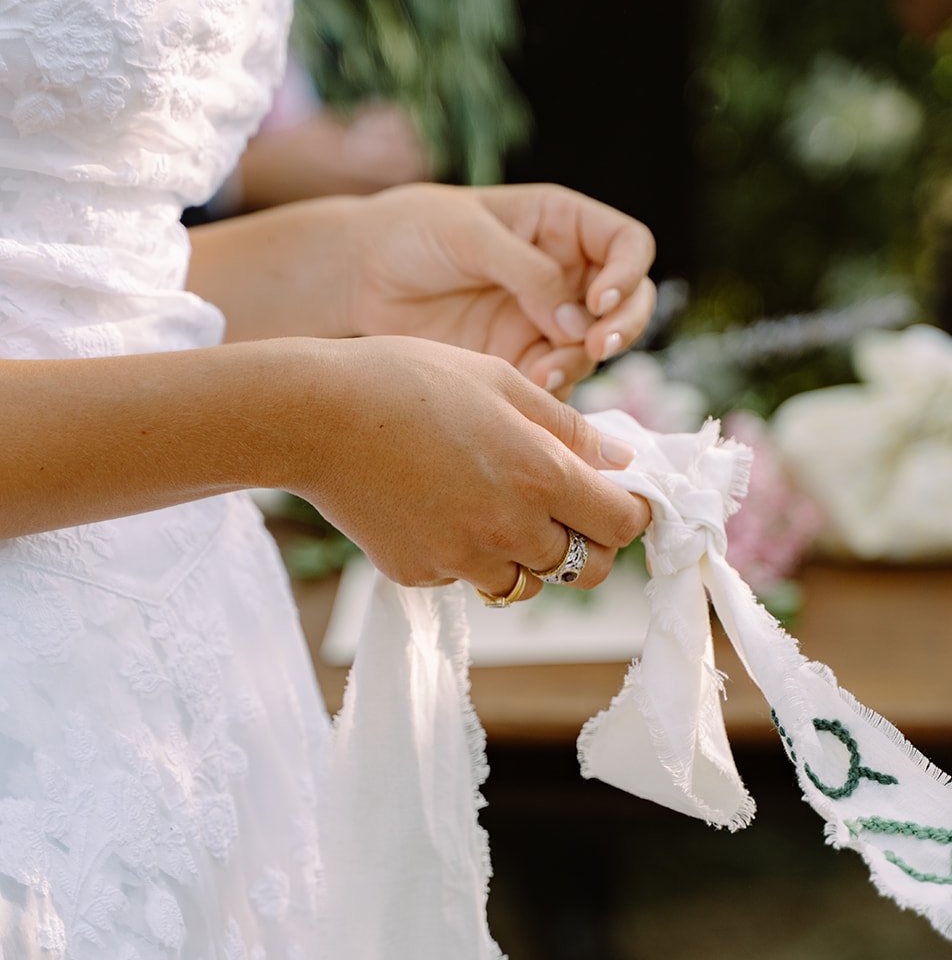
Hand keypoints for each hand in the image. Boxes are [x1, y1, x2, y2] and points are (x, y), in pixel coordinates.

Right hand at [295, 336, 650, 595]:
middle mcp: (509, 528)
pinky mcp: (421, 575)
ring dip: (525, 551)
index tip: (620, 496)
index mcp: (539, 475)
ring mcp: (462, 560)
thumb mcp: (499, 382)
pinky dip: (466, 553)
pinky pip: (467, 576)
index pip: (623, 524)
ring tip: (488, 499)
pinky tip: (436, 505)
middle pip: (587, 569)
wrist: (313, 416)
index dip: (631, 511)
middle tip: (566, 510)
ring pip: (526, 579)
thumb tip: (623, 460)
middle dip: (589, 544)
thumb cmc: (408, 380)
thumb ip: (567, 427)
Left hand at [336, 183, 656, 398]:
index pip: (628, 246)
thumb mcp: (469, 235)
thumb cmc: (411, 232)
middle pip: (630, 302)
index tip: (596, 301)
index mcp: (561, 225)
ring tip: (544, 373)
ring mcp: (545, 319)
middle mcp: (565, 273)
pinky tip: (527, 388)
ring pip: (594, 348)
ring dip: (580, 362)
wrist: (358, 275)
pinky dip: (552, 389)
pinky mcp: (520, 359)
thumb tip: (578, 321)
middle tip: (595, 346)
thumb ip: (528, 273)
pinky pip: (557, 380)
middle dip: (622, 326)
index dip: (628, 274)